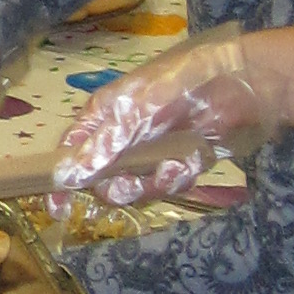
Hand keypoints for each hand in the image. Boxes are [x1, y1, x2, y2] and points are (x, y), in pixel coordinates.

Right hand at [55, 26, 271, 205]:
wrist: (236, 87)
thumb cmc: (177, 86)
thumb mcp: (133, 113)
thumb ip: (103, 147)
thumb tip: (68, 175)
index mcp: (104, 117)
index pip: (71, 151)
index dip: (62, 178)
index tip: (56, 208)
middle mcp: (122, 137)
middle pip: (102, 178)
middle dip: (118, 186)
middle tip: (130, 185)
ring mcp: (150, 152)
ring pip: (136, 187)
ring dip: (151, 182)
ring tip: (170, 166)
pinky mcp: (178, 163)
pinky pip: (165, 184)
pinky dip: (176, 176)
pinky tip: (189, 161)